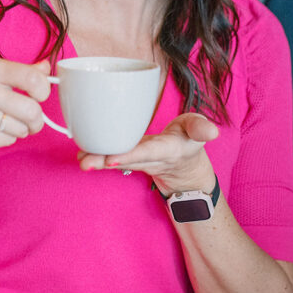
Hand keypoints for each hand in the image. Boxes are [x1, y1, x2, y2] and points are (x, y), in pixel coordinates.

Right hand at [0, 58, 50, 158]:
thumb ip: (18, 71)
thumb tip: (46, 67)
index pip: (32, 77)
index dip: (44, 90)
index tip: (40, 96)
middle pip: (31, 109)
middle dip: (37, 120)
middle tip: (33, 121)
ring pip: (22, 127)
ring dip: (20, 130)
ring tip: (3, 124)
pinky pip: (9, 140)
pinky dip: (6, 139)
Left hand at [78, 112, 218, 192]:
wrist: (183, 163)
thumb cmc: (188, 138)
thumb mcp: (198, 130)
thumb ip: (201, 128)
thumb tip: (211, 131)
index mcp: (167, 150)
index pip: (147, 152)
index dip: (130, 155)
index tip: (112, 159)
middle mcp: (149, 158)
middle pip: (125, 159)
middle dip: (105, 161)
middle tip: (85, 162)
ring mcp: (137, 159)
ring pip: (116, 160)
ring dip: (97, 161)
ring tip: (80, 161)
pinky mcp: (128, 156)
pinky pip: (112, 156)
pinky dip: (97, 155)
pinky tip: (80, 153)